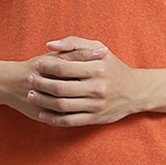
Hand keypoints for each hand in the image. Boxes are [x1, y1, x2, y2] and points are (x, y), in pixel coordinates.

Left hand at [24, 36, 146, 126]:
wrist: (135, 91)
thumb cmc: (112, 67)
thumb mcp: (99, 48)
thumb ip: (74, 43)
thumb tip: (49, 45)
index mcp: (98, 68)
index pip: (64, 67)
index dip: (46, 66)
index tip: (36, 64)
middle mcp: (98, 87)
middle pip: (60, 87)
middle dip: (40, 84)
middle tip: (29, 80)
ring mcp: (96, 105)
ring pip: (62, 105)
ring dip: (43, 101)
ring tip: (31, 95)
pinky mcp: (95, 119)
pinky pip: (69, 121)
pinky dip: (53, 119)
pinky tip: (42, 114)